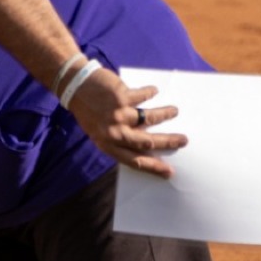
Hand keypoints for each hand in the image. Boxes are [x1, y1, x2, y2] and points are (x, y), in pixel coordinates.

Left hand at [65, 67, 186, 178]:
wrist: (76, 88)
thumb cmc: (90, 113)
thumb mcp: (99, 133)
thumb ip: (119, 141)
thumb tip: (147, 146)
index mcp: (108, 145)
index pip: (134, 161)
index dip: (153, 167)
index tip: (169, 171)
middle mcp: (114, 133)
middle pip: (146, 142)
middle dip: (168, 142)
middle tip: (183, 140)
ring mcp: (118, 115)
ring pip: (149, 118)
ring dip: (164, 114)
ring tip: (173, 111)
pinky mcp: (121, 97)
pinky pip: (143, 96)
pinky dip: (150, 93)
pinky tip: (154, 91)